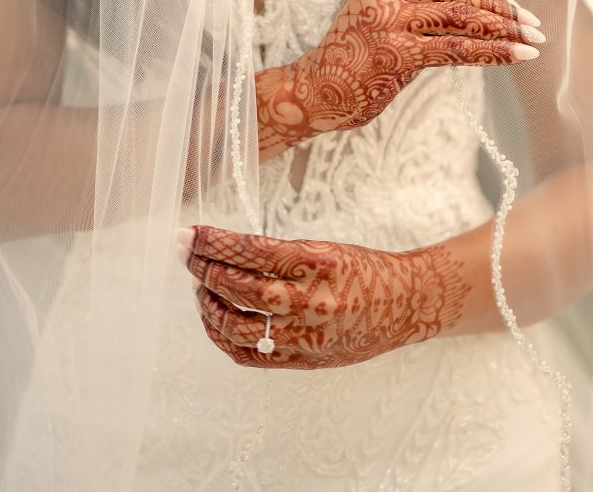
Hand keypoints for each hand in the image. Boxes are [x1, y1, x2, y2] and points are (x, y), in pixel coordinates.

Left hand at [178, 225, 470, 369]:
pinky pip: (249, 354)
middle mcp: (312, 301)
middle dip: (203, 268)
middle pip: (240, 287)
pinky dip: (223, 337)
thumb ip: (279, 255)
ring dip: (209, 303)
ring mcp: (307, 335)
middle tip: (185, 252)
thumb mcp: (325, 248)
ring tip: (199, 285)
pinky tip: (214, 318)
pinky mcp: (304, 360)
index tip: (190, 232)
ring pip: (237, 324)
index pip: (251, 251)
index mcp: (319, 262)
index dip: (214, 242)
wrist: (407, 304)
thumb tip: (225, 250)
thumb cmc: (364, 269)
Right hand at [290, 0, 543, 130]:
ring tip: (534, 40)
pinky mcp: (398, 53)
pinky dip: (494, 52)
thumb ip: (416, 6)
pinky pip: (457, 49)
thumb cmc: (352, 58)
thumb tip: (476, 10)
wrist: (314, 91)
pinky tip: (518, 56)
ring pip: (463, 17)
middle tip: (533, 24)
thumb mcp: (380, 16)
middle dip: (502, 7)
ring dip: (505, 29)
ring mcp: (390, 21)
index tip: (511, 5)